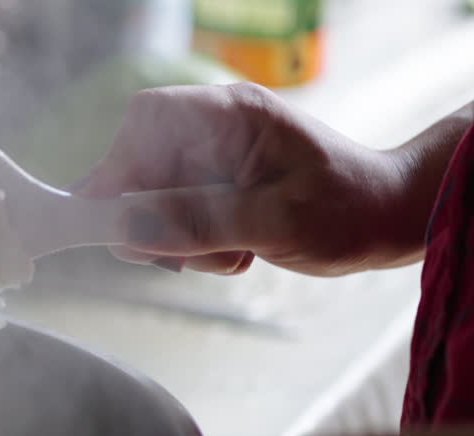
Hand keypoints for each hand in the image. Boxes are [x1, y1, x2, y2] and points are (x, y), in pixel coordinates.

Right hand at [76, 83, 443, 275]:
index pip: (148, 120)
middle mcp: (216, 129)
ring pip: (151, 198)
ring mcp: (213, 157)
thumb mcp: (274, 224)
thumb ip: (198, 223)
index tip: (111, 217)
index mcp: (233, 115)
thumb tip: (126, 230)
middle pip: (139, 164)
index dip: (118, 165)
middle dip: (150, 217)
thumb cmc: (348, 211)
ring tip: (230, 255)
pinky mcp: (214, 185)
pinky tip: (233, 253)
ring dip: (175, 238)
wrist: (388, 220)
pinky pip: (172, 214)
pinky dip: (190, 244)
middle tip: (181, 256)